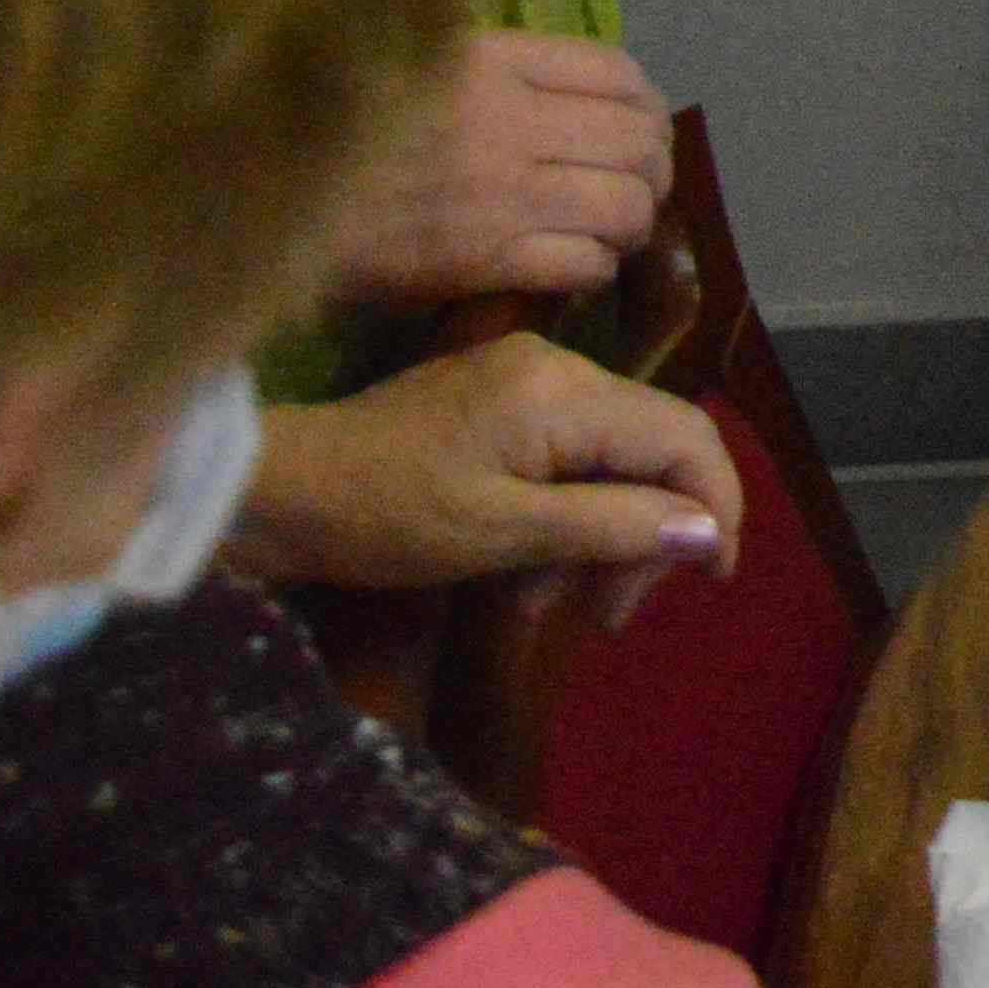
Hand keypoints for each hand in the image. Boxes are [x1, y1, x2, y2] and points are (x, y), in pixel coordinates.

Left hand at [223, 338, 746, 634]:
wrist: (274, 492)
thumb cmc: (382, 516)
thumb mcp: (502, 534)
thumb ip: (612, 527)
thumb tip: (706, 533)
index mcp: (566, 394)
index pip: (686, 438)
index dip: (715, 507)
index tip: (709, 580)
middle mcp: (561, 370)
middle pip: (654, 451)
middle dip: (648, 536)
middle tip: (609, 617)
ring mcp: (528, 381)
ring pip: (612, 460)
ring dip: (600, 537)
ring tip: (550, 607)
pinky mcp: (500, 402)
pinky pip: (568, 457)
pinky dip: (564, 518)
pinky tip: (523, 573)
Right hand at [327, 32, 674, 304]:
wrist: (254, 203)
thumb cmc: (325, 131)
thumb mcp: (408, 64)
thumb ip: (488, 68)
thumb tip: (574, 95)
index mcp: (488, 59)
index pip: (617, 71)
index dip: (645, 106)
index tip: (637, 129)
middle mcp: (506, 118)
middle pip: (639, 140)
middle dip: (652, 169)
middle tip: (633, 188)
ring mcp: (500, 191)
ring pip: (626, 204)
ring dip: (630, 224)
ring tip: (606, 233)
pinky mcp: (483, 259)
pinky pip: (585, 262)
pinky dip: (595, 267)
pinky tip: (572, 267)